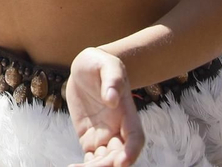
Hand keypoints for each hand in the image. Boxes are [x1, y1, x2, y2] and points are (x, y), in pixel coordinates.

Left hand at [65, 47, 143, 166]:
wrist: (86, 69)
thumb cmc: (100, 64)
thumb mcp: (107, 65)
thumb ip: (111, 80)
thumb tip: (112, 99)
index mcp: (127, 113)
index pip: (135, 138)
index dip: (131, 152)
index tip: (122, 163)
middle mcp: (119, 129)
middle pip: (119, 155)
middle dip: (108, 165)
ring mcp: (104, 136)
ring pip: (104, 160)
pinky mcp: (89, 138)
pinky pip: (90, 158)